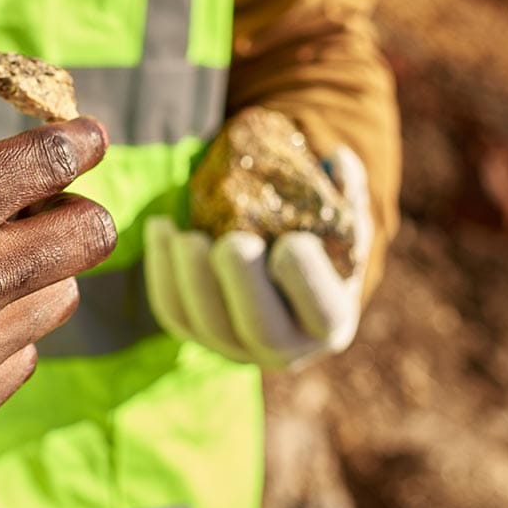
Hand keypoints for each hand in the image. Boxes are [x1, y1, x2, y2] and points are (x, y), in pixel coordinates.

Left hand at [143, 147, 371, 368]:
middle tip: (232, 243)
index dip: (307, 281)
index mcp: (328, 322)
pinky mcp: (196, 334)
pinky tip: (161, 227)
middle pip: (261, 331)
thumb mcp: (340, 224)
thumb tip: (338, 159)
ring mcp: (234, 346)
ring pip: (207, 324)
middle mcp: (283, 348)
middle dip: (243, 285)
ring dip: (190, 278)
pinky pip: (173, 311)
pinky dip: (161, 270)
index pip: (324, 314)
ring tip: (185, 236)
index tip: (293, 241)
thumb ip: (346, 194)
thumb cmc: (315, 246)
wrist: (275, 281)